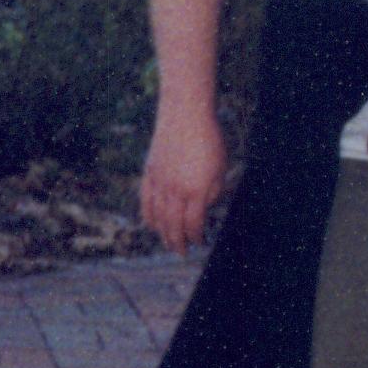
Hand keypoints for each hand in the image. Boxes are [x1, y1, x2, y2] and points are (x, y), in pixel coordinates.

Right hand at [139, 107, 227, 254]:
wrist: (185, 114)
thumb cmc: (209, 139)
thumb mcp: (221, 167)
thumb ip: (213, 191)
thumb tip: (203, 207)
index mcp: (196, 190)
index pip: (193, 224)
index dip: (196, 236)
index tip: (199, 242)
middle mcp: (175, 190)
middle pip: (173, 225)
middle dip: (178, 242)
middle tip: (181, 253)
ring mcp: (159, 182)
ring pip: (158, 216)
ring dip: (163, 233)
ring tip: (168, 243)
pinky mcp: (149, 172)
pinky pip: (146, 201)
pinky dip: (148, 215)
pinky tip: (151, 224)